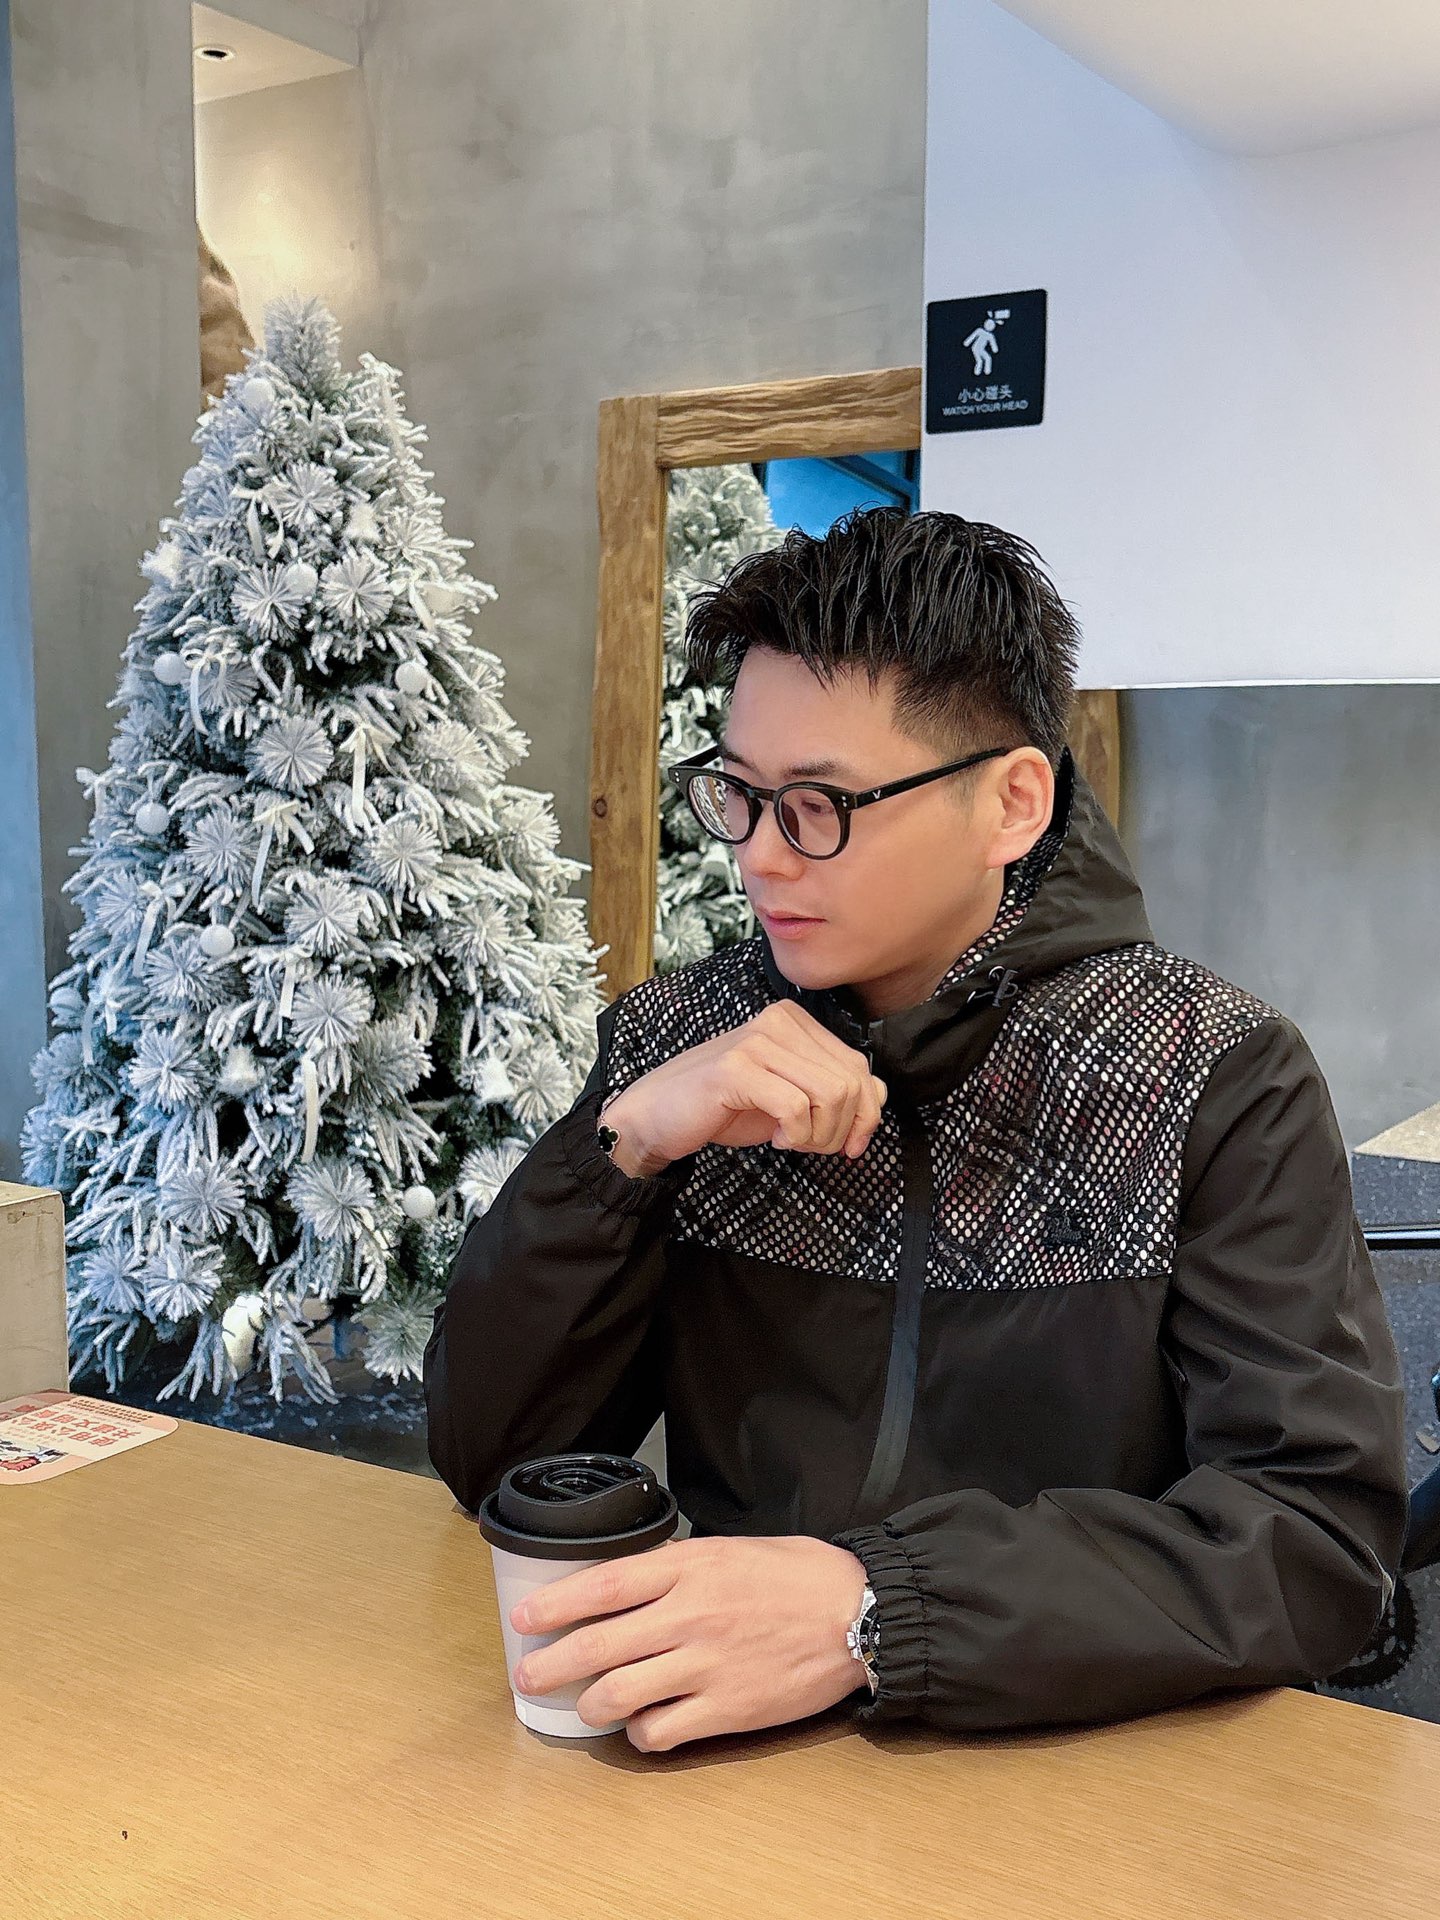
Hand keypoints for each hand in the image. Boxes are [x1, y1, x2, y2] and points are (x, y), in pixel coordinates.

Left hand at [509, 1534, 870, 1750]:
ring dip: (590, 1705)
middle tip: (529, 1676)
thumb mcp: (731, 1548)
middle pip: (597, 1646)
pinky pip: (661, 1730)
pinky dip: (641, 1733)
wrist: (857, 1613)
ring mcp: (706, 1665)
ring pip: (619, 1694)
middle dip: (551, 1665)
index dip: (554, 1604)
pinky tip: (642, 1725)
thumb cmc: (797, 1575)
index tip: (524, 1618)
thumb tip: (630, 1583)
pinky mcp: (727, 1709)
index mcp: (689, 1567)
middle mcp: (689, 1615)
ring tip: (583, 1706)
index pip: (603, 1586)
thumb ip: (679, 1566)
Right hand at [602, 1001, 887, 1177]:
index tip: (849, 1144)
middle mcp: (778, 1021)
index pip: (860, 1067)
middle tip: (812, 1146)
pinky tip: (774, 1138)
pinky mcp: (736, 1068)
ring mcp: (756, 1042)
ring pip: (830, 1093)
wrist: (656, 1116)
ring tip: (790, 1141)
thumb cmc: (724, 1107)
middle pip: (851, 1082)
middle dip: (842, 1128)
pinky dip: (794, 1135)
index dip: (866, 1114)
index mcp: (794, 1021)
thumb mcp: (789, 1095)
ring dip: (818, 1135)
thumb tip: (877, 1101)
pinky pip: (796, 1107)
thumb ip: (831, 1089)